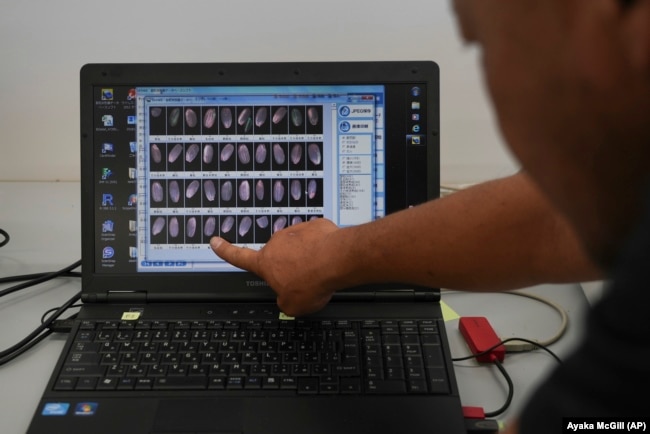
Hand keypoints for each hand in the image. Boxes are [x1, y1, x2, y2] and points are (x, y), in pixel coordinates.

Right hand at [210, 218, 342, 316]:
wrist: (336, 260)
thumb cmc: (312, 281)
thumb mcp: (292, 306)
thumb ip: (284, 301)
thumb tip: (288, 296)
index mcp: (266, 262)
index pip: (239, 257)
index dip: (225, 251)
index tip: (216, 241)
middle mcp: (277, 243)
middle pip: (281, 256)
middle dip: (292, 266)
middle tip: (306, 279)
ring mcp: (296, 231)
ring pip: (300, 247)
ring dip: (308, 257)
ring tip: (320, 269)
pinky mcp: (315, 226)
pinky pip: (317, 239)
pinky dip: (323, 248)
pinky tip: (330, 258)